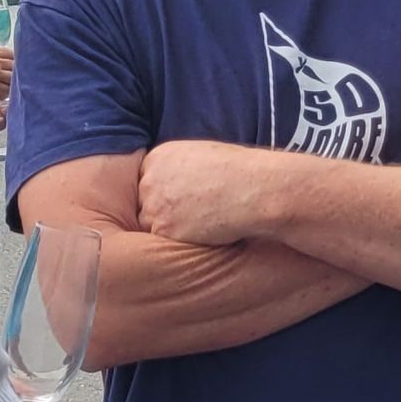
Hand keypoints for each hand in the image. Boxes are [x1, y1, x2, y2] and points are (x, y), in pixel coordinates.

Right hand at [0, 45, 13, 103]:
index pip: (10, 53)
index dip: (14, 59)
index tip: (15, 63)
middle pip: (15, 65)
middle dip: (18, 70)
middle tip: (18, 76)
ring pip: (14, 77)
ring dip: (15, 82)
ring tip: (13, 85)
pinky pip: (7, 90)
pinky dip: (9, 92)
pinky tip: (6, 93)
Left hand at [137, 143, 288, 245]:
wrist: (257, 188)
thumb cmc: (241, 172)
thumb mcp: (203, 156)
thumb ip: (180, 169)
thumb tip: (176, 188)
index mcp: (159, 157)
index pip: (146, 184)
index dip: (163, 198)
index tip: (182, 204)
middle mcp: (150, 179)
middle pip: (143, 206)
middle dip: (162, 215)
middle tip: (191, 218)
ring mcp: (154, 205)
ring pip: (150, 227)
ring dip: (169, 231)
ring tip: (199, 227)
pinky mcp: (164, 229)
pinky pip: (162, 245)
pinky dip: (179, 245)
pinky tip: (202, 235)